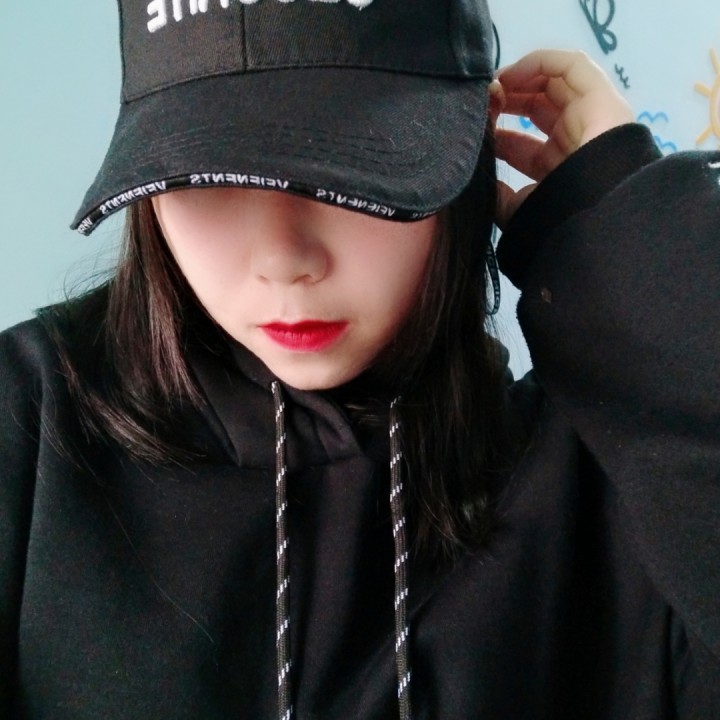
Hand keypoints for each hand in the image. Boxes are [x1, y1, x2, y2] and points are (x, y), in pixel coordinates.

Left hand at [491, 49, 633, 227]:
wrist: (591, 217)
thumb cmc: (553, 217)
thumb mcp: (515, 210)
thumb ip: (497, 196)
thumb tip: (478, 179)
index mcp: (555, 170)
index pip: (521, 143)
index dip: (496, 133)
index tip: (475, 130)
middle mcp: (574, 141)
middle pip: (536, 108)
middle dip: (506, 101)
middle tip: (482, 102)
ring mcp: (591, 117)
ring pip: (552, 83)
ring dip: (518, 79)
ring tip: (493, 86)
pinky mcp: (603, 96)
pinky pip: (571, 66)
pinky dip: (539, 62)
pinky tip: (511, 75)